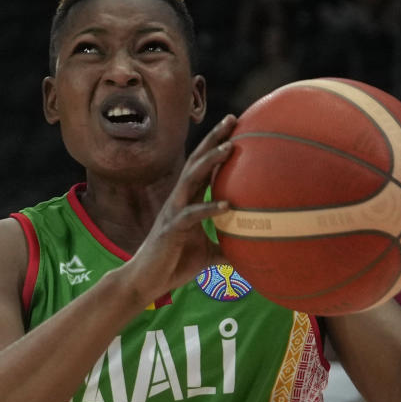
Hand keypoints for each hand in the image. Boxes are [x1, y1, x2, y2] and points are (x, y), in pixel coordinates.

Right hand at [120, 114, 234, 306]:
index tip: (235, 126)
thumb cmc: (174, 265)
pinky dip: (209, 208)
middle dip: (214, 139)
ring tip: (230, 148)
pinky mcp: (171, 230)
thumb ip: (227, 248)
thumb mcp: (208, 255)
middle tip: (233, 120)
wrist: (146, 282)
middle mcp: (179, 200)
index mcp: (187, 201)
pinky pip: (191, 215)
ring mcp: (173, 212)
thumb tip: (253, 254)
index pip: (203, 167)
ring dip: (210, 161)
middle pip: (197, 161)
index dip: (216, 145)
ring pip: (191, 179)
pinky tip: (227, 206)